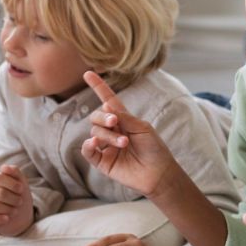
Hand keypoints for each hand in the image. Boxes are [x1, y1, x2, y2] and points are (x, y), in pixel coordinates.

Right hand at [0, 165, 33, 235]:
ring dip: (9, 209)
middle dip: (14, 198)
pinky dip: (0, 219)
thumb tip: (4, 167)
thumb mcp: (21, 183)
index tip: (21, 189)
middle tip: (19, 202)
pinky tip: (7, 218)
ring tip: (15, 211)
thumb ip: (15, 172)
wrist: (20, 217)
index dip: (12, 184)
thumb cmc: (19, 197)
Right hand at [80, 71, 179, 197]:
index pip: (107, 100)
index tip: (88, 73)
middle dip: (104, 118)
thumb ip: (124, 117)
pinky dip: (89, 144)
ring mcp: (105, 146)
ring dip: (108, 135)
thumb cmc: (154, 148)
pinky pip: (87, 150)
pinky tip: (96, 142)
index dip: (98, 87)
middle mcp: (111, 131)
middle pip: (96, 116)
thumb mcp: (142, 127)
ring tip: (124, 143)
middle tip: (115, 122)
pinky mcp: (102, 161)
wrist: (158, 173)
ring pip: (95, 132)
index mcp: (123, 119)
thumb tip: (106, 107)